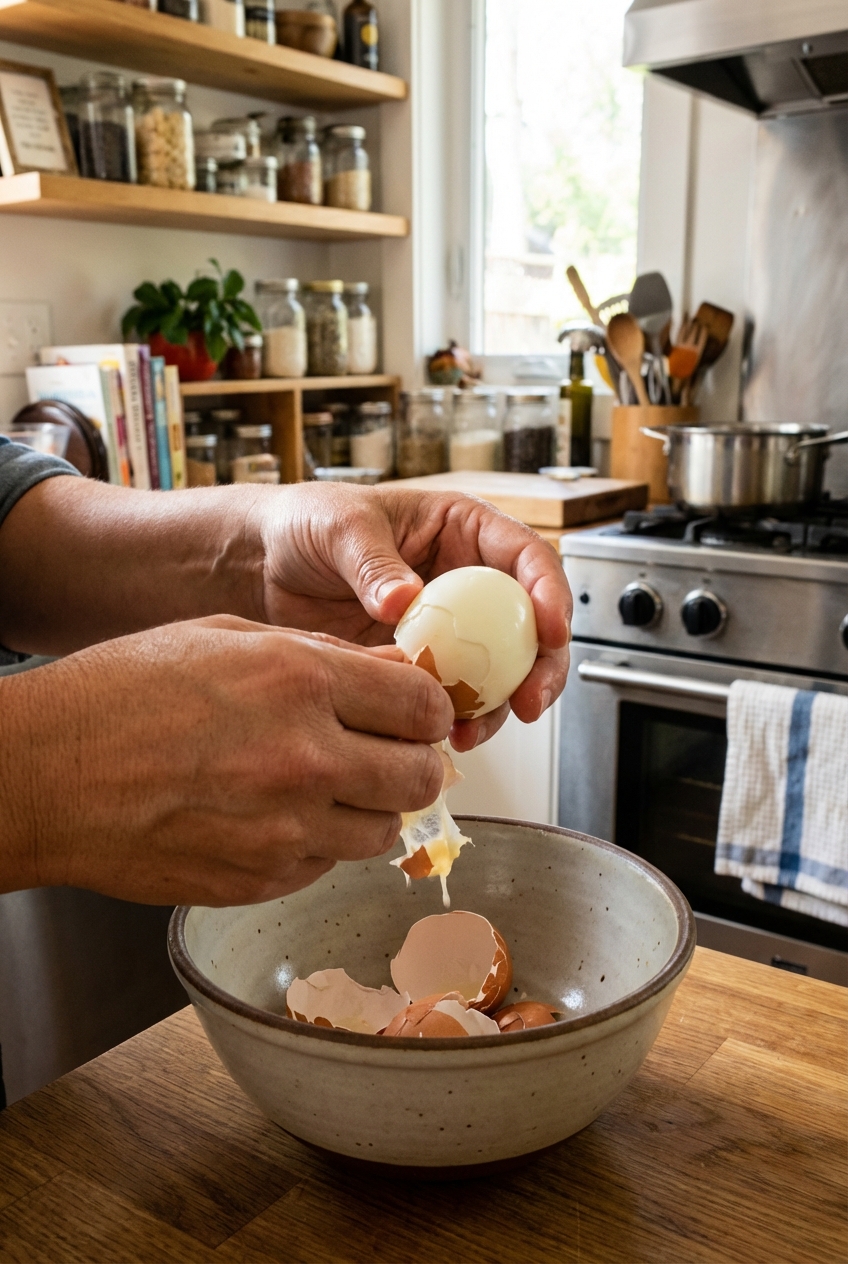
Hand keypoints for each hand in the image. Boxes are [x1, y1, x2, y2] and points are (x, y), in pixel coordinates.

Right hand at [0, 616, 452, 905]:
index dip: (431, 711)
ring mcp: (285, 830)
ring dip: (370, 808)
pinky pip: (327, 864)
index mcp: (300, 683)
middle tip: (390, 752)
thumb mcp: (229, 638)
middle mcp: (305, 760)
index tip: (420, 714)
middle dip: (414, 762)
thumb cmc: (123, 694)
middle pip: (420, 777)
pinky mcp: (262, 879)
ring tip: (326, 785)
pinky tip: (278, 814)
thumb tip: (393, 676)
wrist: (48, 774)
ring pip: (383, 832)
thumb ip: (323, 656)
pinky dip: (320, 842)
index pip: (423, 707)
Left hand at [254, 484, 571, 749]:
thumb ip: (373, 562)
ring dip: (499, 704)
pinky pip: (456, 696)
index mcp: (464, 530)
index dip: (549, 594)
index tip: (551, 631)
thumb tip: (405, 599)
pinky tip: (443, 734)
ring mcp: (449, 628)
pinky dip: (457, 718)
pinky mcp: (423, 666)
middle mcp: (468, 581)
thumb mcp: (339, 527)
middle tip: (529, 700)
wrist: (261, 569)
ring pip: (500, 670)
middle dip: (541, 666)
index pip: (528, 557)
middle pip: (530, 625)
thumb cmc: (305, 523)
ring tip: (471, 730)